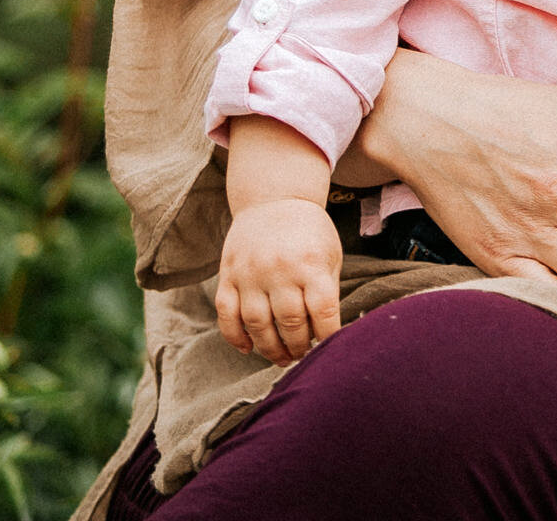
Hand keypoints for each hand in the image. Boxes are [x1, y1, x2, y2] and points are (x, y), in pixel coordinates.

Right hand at [216, 198, 342, 364]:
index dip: (328, 336)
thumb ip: (327, 291)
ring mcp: (250, 272)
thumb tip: (329, 334)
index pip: (323, 311)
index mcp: (311, 263)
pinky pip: (226, 314)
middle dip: (299, 346)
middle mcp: (279, 269)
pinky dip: (235, 336)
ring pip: (257, 324)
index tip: (330, 349)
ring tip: (282, 357)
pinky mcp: (228, 274)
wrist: (273, 198)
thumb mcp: (330, 254)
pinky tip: (248, 348)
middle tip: (303, 355)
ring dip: (270, 349)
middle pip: (289, 322)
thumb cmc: (309, 232)